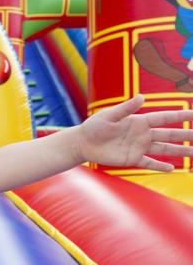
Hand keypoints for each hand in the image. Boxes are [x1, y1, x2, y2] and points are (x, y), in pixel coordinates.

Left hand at [76, 95, 192, 170]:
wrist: (83, 143)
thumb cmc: (94, 126)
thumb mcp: (109, 115)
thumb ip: (126, 108)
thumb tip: (142, 97)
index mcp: (139, 121)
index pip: (164, 118)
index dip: (180, 116)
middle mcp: (142, 134)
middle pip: (169, 135)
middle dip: (186, 135)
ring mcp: (139, 147)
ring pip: (164, 150)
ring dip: (179, 151)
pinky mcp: (132, 159)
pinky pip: (149, 163)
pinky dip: (160, 166)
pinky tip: (173, 168)